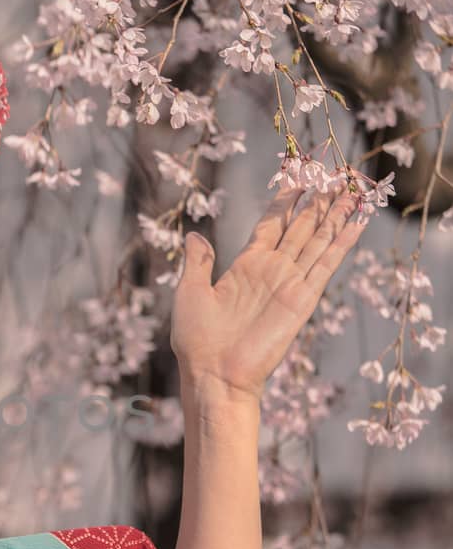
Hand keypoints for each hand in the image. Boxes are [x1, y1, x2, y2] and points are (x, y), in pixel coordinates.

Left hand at [170, 181, 370, 401]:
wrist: (213, 374)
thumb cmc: (197, 338)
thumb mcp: (190, 291)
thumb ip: (197, 261)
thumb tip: (194, 234)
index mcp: (246, 265)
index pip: (272, 224)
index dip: (285, 201)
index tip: (297, 176)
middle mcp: (272, 270)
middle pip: (301, 227)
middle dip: (316, 201)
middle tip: (333, 175)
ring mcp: (289, 282)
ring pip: (318, 239)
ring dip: (334, 214)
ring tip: (350, 189)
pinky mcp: (303, 298)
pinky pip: (326, 264)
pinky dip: (343, 242)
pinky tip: (357, 221)